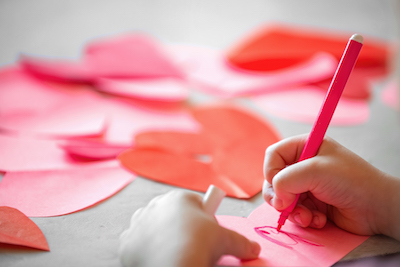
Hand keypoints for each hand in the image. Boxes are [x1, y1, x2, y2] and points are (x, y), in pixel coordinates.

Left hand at [119, 190, 259, 266]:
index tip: (207, 233)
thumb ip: (241, 242)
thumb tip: (254, 249)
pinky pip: (137, 243)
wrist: (173, 264)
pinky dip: (146, 249)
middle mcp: (155, 206)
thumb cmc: (199, 243)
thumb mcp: (226, 240)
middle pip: (172, 215)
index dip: (204, 219)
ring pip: (152, 227)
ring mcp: (138, 224)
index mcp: (179, 198)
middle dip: (182, 227)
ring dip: (161, 236)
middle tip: (193, 245)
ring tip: (174, 252)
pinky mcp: (126, 243)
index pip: (194, 204)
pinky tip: (157, 258)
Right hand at [262, 134, 399, 239]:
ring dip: (292, 211)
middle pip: (274, 179)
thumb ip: (286, 179)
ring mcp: (307, 186)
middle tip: (286, 206)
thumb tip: (277, 198)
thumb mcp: (316, 171)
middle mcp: (304, 166)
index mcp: (305, 147)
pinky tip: (318, 220)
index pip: (274, 155)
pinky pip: (295, 212)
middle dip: (279, 195)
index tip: (277, 185)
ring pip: (282, 199)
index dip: (271, 170)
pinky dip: (304, 218)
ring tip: (308, 216)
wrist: (377, 208)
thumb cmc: (351, 181)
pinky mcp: (312, 204)